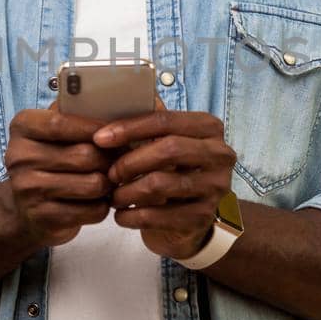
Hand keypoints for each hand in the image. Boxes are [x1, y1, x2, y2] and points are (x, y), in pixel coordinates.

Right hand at [1, 102, 117, 247]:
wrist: (25, 210)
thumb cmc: (49, 161)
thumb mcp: (53, 133)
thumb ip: (74, 114)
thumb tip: (113, 101)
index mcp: (22, 129)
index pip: (61, 122)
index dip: (94, 127)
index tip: (117, 131)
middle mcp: (19, 158)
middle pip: (85, 155)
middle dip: (110, 158)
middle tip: (122, 159)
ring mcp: (28, 190)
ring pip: (93, 184)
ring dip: (109, 184)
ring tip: (110, 180)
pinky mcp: (43, 217)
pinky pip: (92, 210)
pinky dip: (102, 206)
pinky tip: (98, 201)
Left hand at [92, 96, 237, 260]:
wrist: (191, 217)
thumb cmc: (172, 170)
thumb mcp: (165, 142)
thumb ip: (148, 123)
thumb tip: (115, 102)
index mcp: (209, 127)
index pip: (165, 120)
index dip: (129, 128)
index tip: (100, 138)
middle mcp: (220, 155)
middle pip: (168, 149)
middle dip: (130, 161)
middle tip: (110, 174)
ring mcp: (215, 187)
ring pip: (161, 184)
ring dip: (128, 191)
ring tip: (113, 196)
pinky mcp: (204, 217)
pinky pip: (159, 215)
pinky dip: (133, 215)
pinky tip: (121, 215)